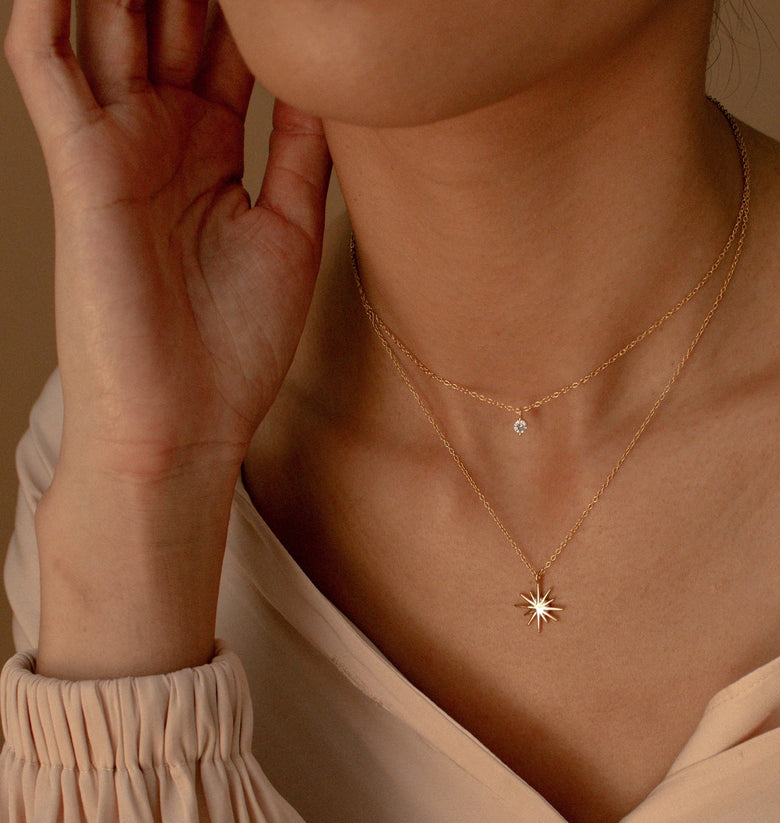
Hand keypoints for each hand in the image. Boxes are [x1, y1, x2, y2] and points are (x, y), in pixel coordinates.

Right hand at [5, 0, 332, 675]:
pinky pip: (46, 66)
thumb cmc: (236, 345)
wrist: (183, 423)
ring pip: (110, 22)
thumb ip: (303, 154)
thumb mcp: (290, 235)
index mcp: (210, 151)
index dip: (254, 9)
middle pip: (171, 20)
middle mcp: (159, 137)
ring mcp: (114, 146)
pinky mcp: (76, 166)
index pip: (227, 47)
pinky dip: (47, 7)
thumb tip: (332, 83)